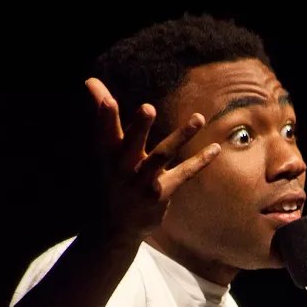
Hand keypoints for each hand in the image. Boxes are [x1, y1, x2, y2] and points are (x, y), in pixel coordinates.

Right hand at [85, 78, 220, 239]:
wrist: (117, 226)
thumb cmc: (114, 178)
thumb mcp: (106, 149)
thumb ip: (104, 115)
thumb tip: (91, 80)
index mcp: (108, 154)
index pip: (104, 130)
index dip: (103, 114)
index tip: (102, 94)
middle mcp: (123, 168)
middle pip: (131, 144)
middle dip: (139, 127)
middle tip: (148, 108)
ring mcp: (142, 182)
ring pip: (162, 155)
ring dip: (181, 136)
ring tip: (198, 117)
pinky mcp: (160, 194)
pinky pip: (183, 174)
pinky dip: (200, 161)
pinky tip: (215, 148)